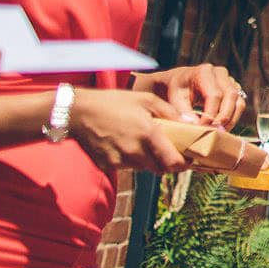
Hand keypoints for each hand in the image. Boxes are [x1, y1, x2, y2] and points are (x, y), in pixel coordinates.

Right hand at [68, 88, 186, 171]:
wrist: (79, 112)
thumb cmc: (114, 102)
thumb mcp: (146, 100)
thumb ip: (170, 113)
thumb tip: (189, 123)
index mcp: (148, 134)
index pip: (173, 162)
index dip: (183, 164)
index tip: (188, 159)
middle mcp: (135, 151)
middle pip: (160, 168)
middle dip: (167, 162)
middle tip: (169, 150)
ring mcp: (120, 161)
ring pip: (144, 168)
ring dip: (148, 160)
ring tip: (143, 142)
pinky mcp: (108, 165)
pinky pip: (126, 167)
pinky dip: (131, 160)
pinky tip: (124, 143)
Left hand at [135, 64, 244, 127]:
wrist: (180, 82)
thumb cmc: (176, 90)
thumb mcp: (175, 100)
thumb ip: (184, 113)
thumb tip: (197, 127)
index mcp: (204, 72)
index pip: (214, 95)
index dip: (210, 114)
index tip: (202, 128)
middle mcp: (220, 73)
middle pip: (231, 96)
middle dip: (223, 117)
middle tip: (214, 132)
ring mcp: (229, 80)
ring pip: (238, 101)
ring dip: (231, 119)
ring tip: (219, 132)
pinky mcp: (234, 89)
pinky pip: (239, 105)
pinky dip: (232, 118)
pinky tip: (221, 127)